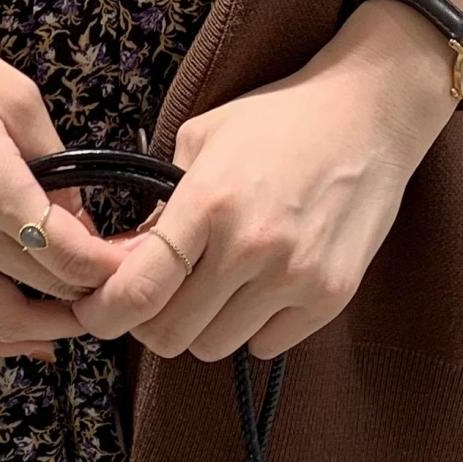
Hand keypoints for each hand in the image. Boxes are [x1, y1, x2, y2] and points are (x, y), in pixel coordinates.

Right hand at [0, 0, 126, 362]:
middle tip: (126, 283)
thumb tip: (83, 221)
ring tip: (84, 319)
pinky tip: (22, 336)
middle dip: (93, 292)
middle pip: (43, 290)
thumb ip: (60, 166)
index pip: (68, 256)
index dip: (113, 267)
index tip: (141, 261)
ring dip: (46, 330)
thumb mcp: (18, 99)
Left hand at [68, 6, 458, 362]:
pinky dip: (252, 326)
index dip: (105, 313)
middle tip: (159, 294)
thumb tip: (127, 259)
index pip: (139, 288)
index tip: (93, 313)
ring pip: (216, 345)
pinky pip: (266, 345)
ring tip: (215, 283)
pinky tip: (260, 285)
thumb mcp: (203, 139)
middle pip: (171, 334)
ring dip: (204, 323)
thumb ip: (163, 202)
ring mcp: (294, 277)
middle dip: (152, 320)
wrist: (368, 115)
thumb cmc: (279, 120)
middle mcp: (250, 247)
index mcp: (208, 201)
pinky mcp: (330, 298)